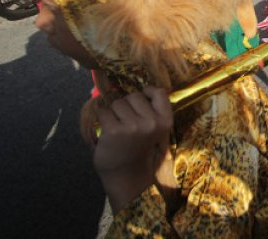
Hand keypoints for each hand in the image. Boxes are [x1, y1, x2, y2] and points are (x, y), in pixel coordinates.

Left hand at [93, 87, 172, 212]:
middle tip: (128, 124)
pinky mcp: (114, 130)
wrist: (127, 177)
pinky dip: (102, 118)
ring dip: (114, 113)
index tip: (141, 102)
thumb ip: (152, 111)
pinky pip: (103, 112)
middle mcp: (151, 122)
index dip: (148, 93)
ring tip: (118, 130)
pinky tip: (107, 131)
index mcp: (165, 121)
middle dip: (128, 106)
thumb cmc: (140, 151)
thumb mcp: (156, 130)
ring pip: (117, 103)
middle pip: (133, 96)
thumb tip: (135, 89)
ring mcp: (132, 126)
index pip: (159, 92)